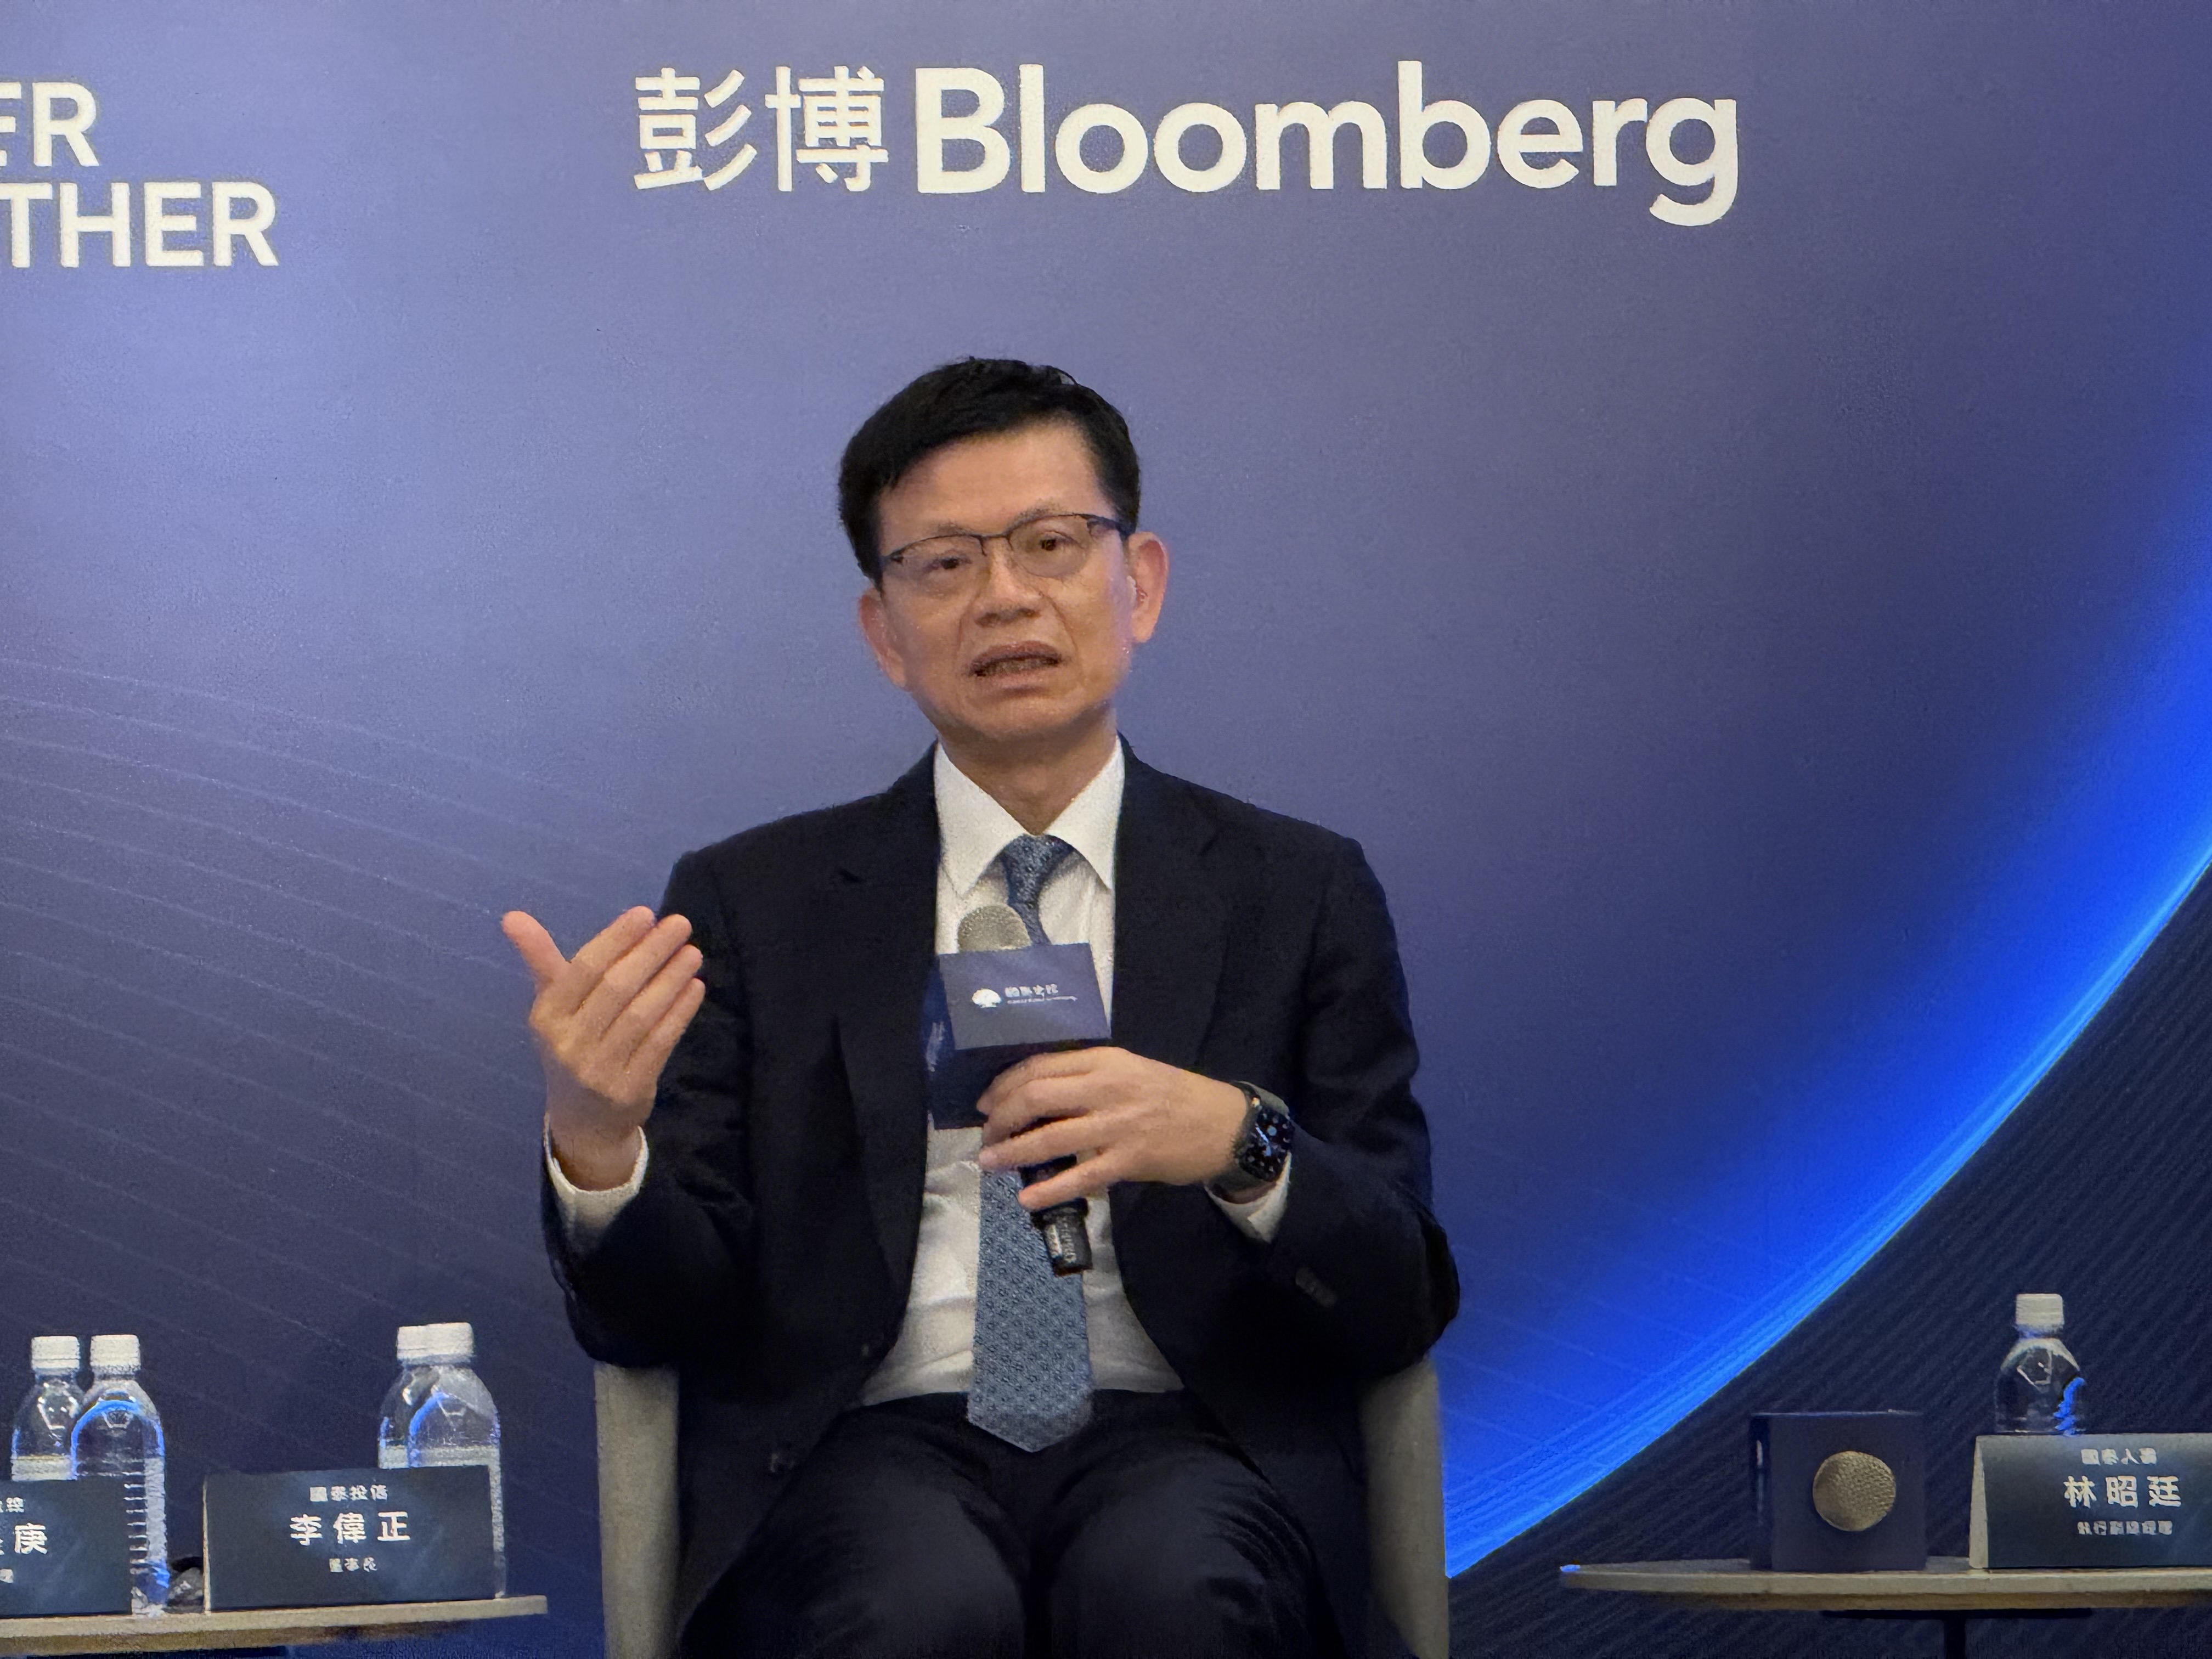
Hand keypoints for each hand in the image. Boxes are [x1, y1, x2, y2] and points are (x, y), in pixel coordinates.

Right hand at [501, 906, 705, 1189]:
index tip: (645, 913)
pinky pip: (659, 1043)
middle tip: (680, 924)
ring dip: (670, 980)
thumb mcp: (551, 1008)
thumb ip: (541, 960)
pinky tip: (695, 987)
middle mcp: (568, 1043)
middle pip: (616, 989)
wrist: (582, 1122)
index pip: (584, 969)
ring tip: (692, 953)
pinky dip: (680, 1013)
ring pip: (641, 1015)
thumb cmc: (570, 1046)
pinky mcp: (629, 1088)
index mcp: (546, 1016)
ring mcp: (599, 1070)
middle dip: (650, 953)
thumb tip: (512, 915)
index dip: (616, 939)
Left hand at [975, 1047, 1252, 1209]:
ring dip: (1012, 1152)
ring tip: (990, 1163)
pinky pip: (1080, 1176)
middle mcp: (1107, 1088)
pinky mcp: (1129, 1160)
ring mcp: (1118, 1125)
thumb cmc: (1174, 1096)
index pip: (1040, 1067)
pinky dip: (1048, 1189)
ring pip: (1050, 1137)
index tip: (986, 1102)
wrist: (1223, 1124)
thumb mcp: (1131, 1070)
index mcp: (1105, 1061)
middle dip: (1000, 1118)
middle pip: (1035, 1097)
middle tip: (987, 1136)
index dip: (1004, 1085)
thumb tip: (1038, 1095)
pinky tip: (1027, 1197)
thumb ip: (1089, 1077)